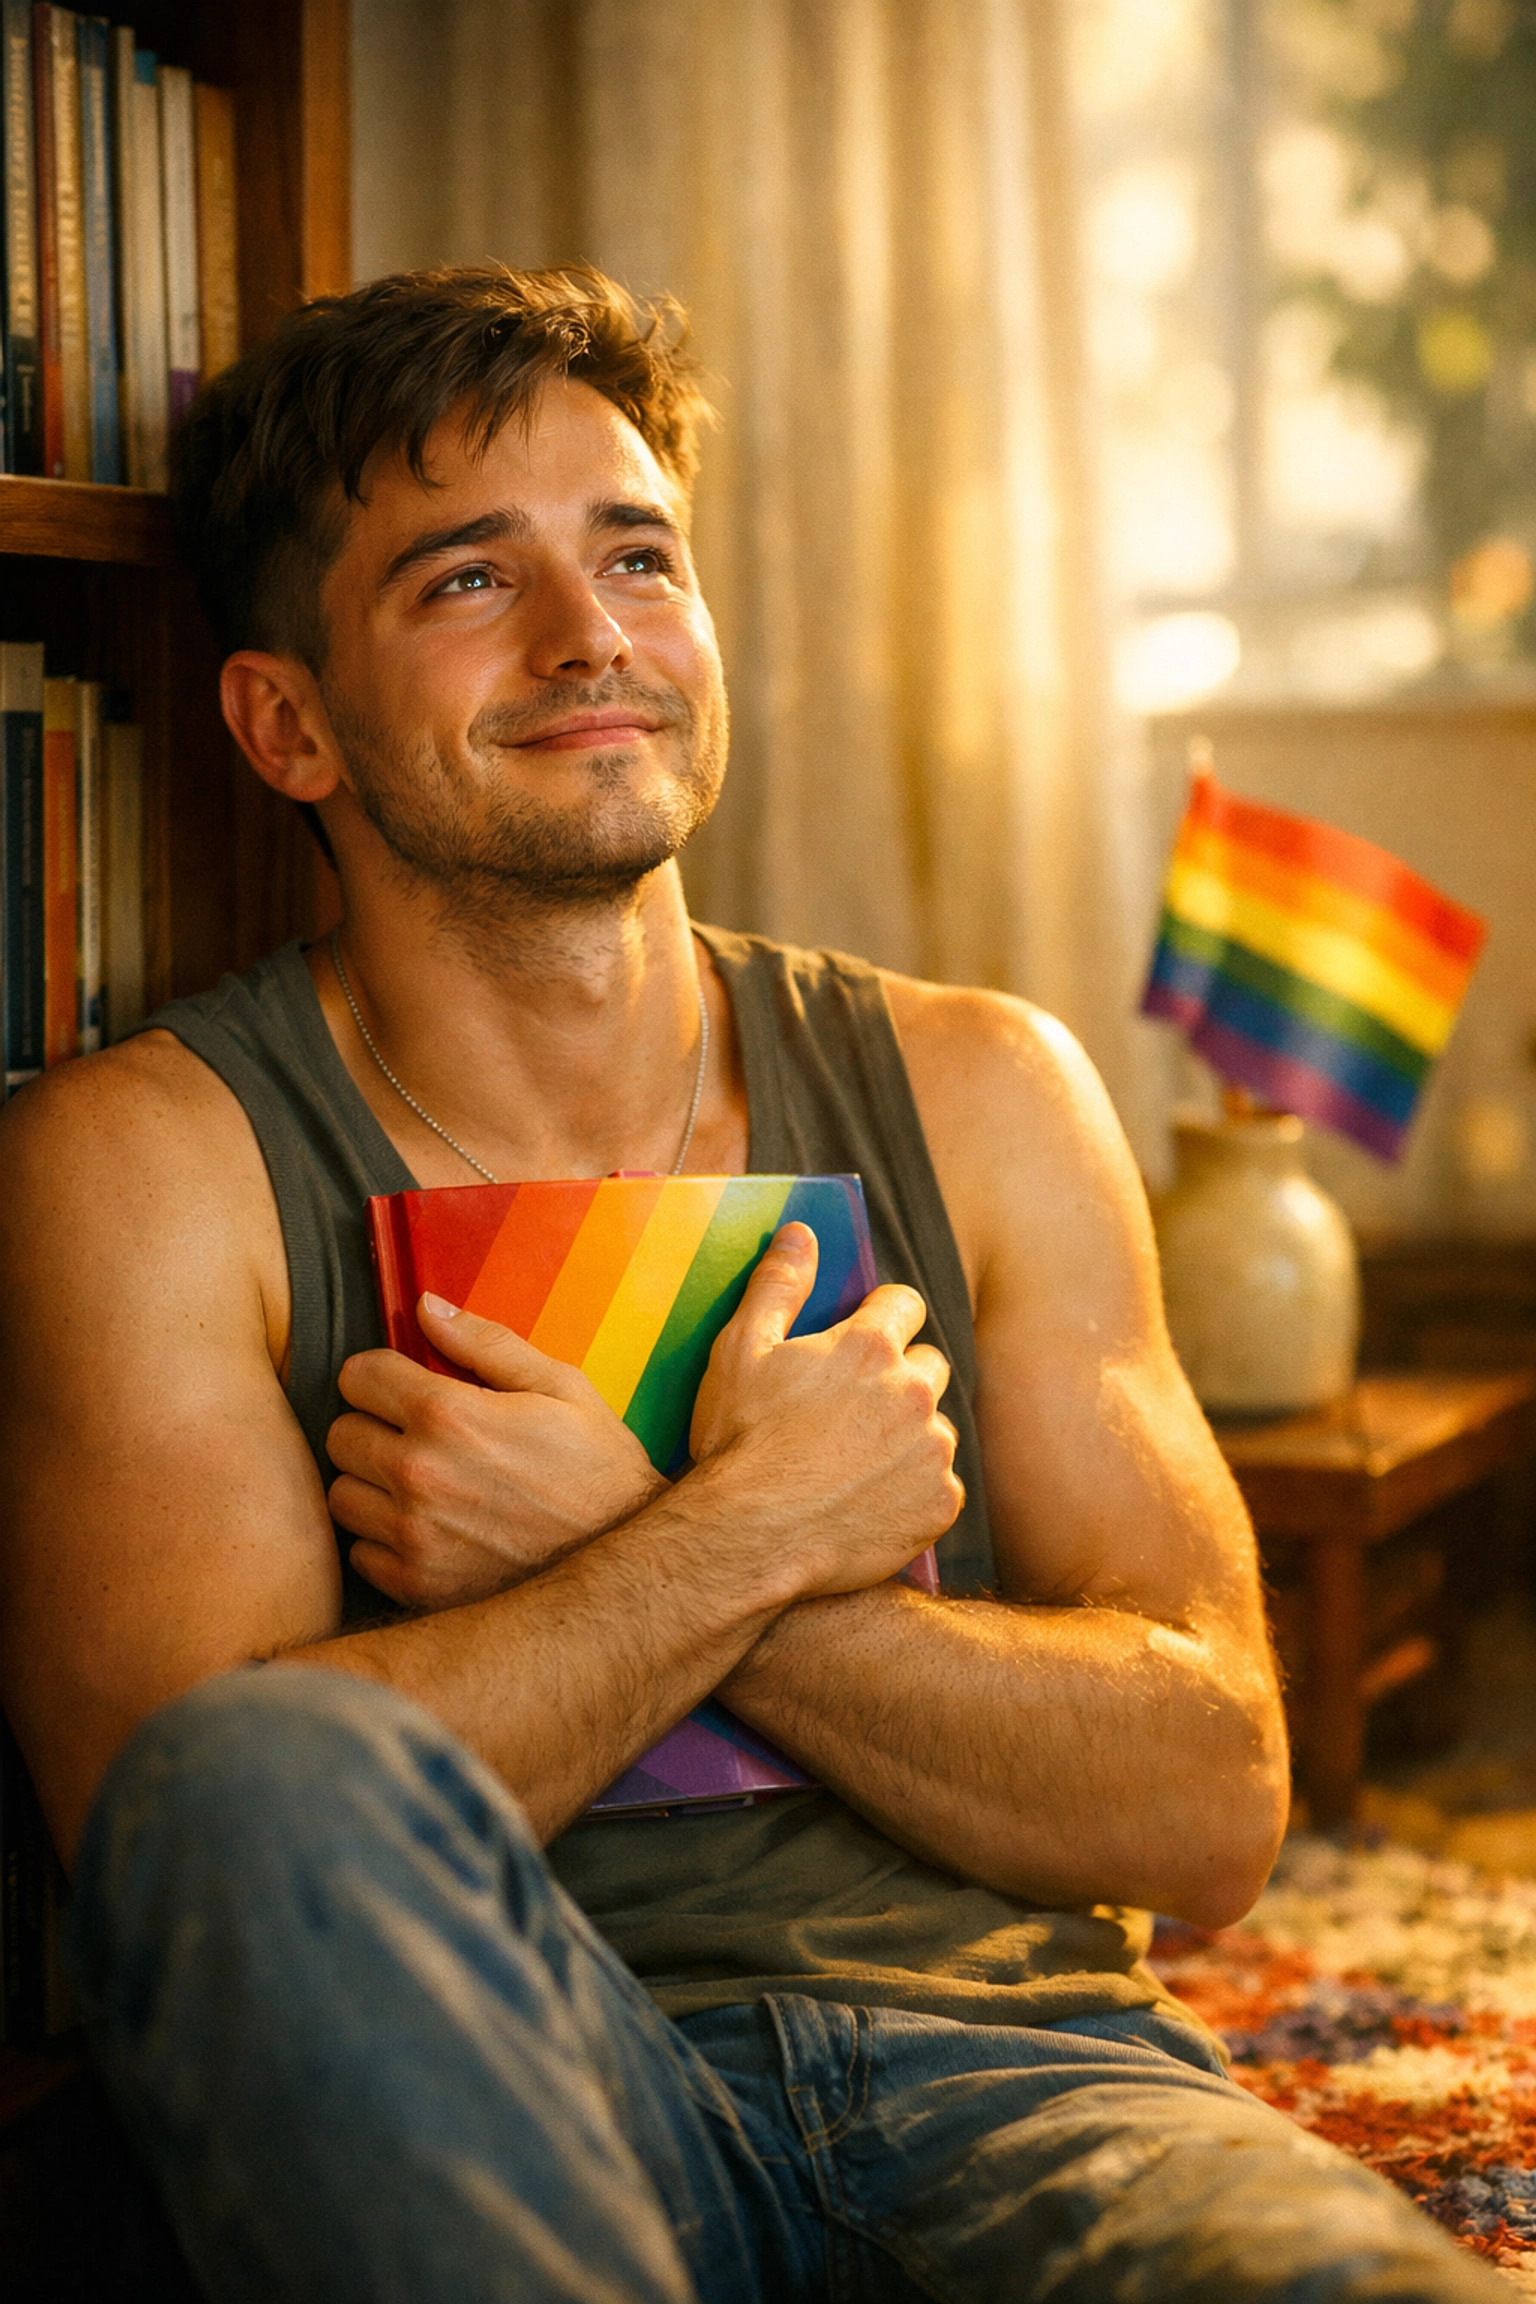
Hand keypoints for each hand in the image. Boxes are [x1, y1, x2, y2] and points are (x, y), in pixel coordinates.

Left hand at [327, 1297, 666, 1609]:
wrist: (624, 1557)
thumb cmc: (597, 1467)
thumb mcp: (560, 1386)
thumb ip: (485, 1343)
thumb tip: (426, 1307)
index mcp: (449, 1415)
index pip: (357, 1377)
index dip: (380, 1374)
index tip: (401, 1386)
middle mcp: (419, 1475)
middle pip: (341, 1435)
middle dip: (373, 1426)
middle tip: (415, 1435)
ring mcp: (414, 1535)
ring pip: (342, 1496)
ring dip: (372, 1484)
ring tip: (418, 1483)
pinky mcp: (417, 1584)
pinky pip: (361, 1552)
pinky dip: (383, 1539)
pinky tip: (425, 1527)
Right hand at [689, 1223, 962, 1597]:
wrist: (748, 1539)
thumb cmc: (738, 1442)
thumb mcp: (740, 1350)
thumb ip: (778, 1285)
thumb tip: (801, 1233)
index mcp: (870, 1345)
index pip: (905, 1304)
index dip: (881, 1319)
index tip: (858, 1345)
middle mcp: (913, 1391)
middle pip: (929, 1365)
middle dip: (899, 1380)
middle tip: (850, 1414)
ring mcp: (932, 1450)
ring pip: (935, 1429)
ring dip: (908, 1439)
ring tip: (854, 1466)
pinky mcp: (940, 1504)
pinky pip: (940, 1488)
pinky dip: (914, 1495)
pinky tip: (870, 1505)